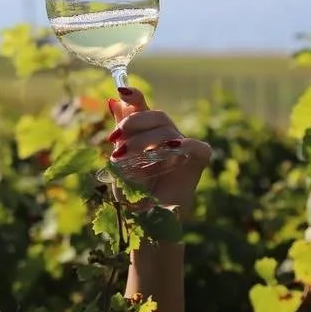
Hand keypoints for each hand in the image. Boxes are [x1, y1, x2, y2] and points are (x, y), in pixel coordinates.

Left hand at [106, 87, 211, 214]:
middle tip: (113, 138)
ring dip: (142, 140)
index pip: (145, 108)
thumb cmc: (133, 193)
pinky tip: (169, 149)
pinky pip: (195, 146)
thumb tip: (113, 100)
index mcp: (150, 135)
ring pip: (167, 130)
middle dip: (133, 122)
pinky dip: (182, 145)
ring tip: (122, 155)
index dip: (136, 97)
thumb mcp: (121, 159)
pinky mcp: (197, 162)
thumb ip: (121, 131)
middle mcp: (168, 138)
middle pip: (157, 116)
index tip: (121, 90)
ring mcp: (183, 149)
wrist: (145, 221)